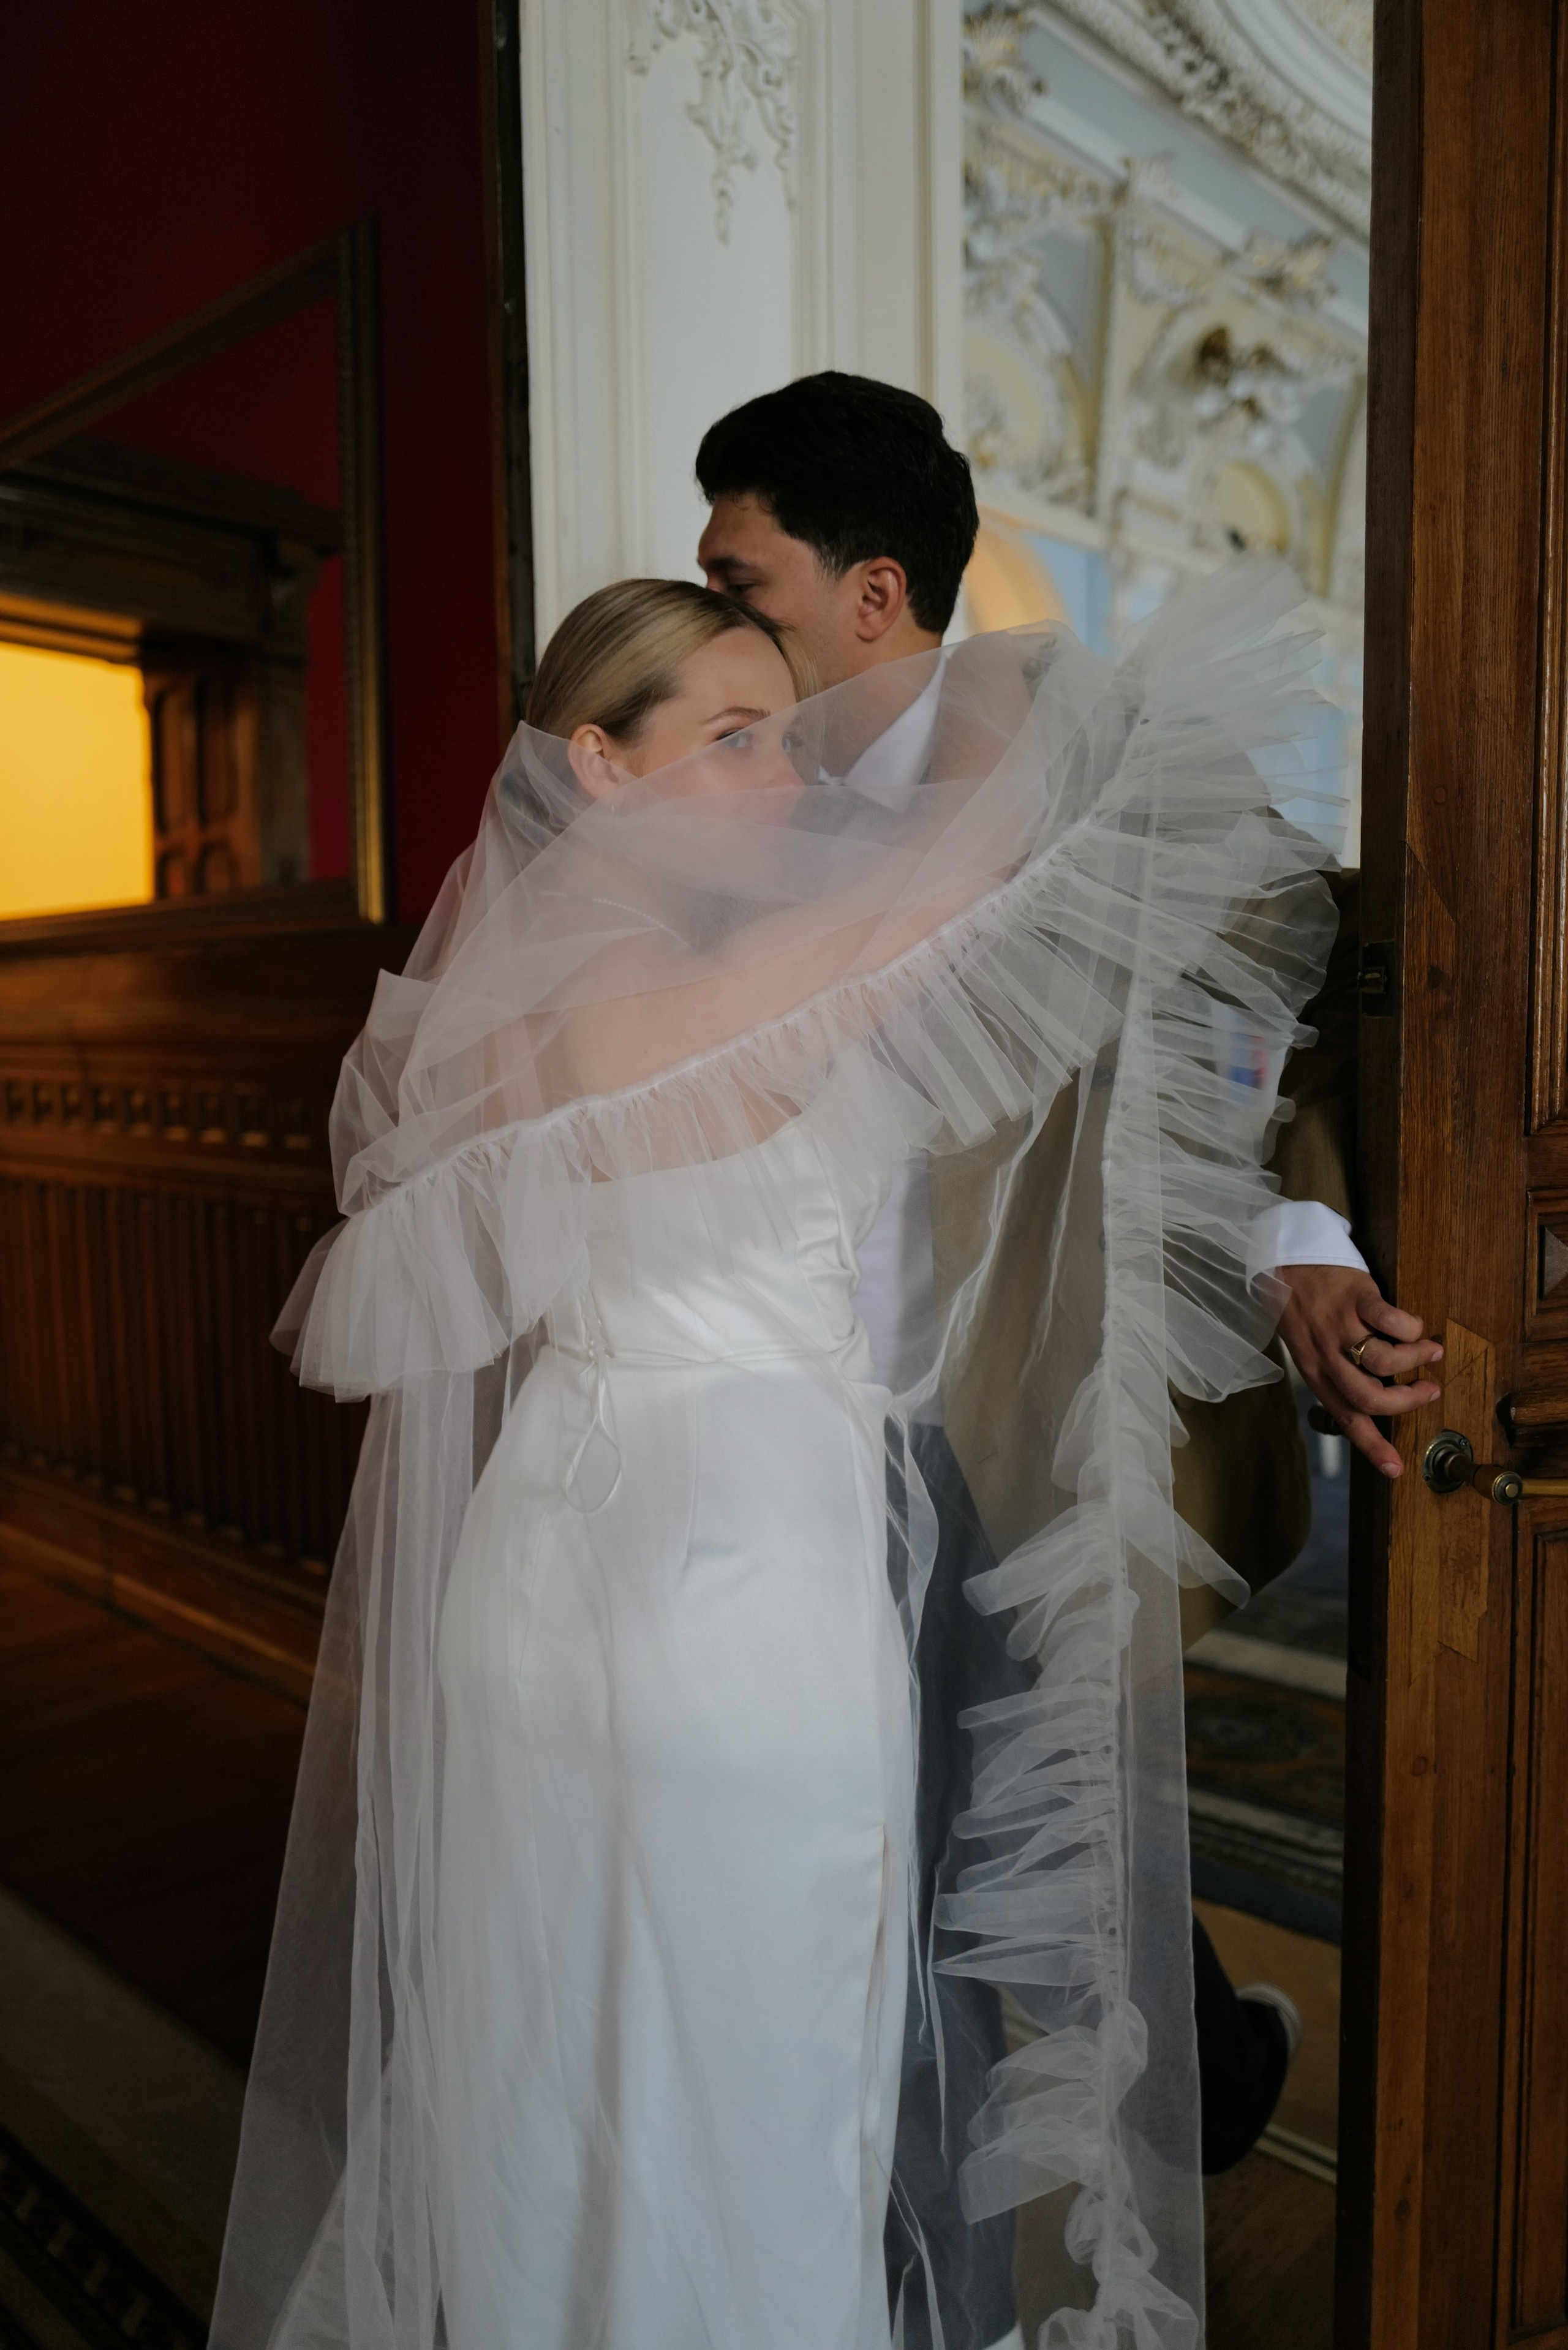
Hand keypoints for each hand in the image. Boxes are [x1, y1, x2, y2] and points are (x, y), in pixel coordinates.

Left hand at [1274, 1265, 1442, 1477]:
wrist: (1281, 1260)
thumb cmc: (1300, 1307)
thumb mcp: (1309, 1347)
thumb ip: (1337, 1373)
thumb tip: (1378, 1398)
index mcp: (1316, 1372)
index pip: (1346, 1417)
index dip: (1371, 1446)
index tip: (1395, 1469)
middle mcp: (1325, 1355)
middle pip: (1369, 1396)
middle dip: (1406, 1402)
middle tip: (1430, 1392)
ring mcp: (1339, 1325)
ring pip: (1384, 1360)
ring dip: (1415, 1360)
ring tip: (1430, 1352)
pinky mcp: (1355, 1296)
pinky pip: (1390, 1319)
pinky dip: (1410, 1328)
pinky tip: (1415, 1326)